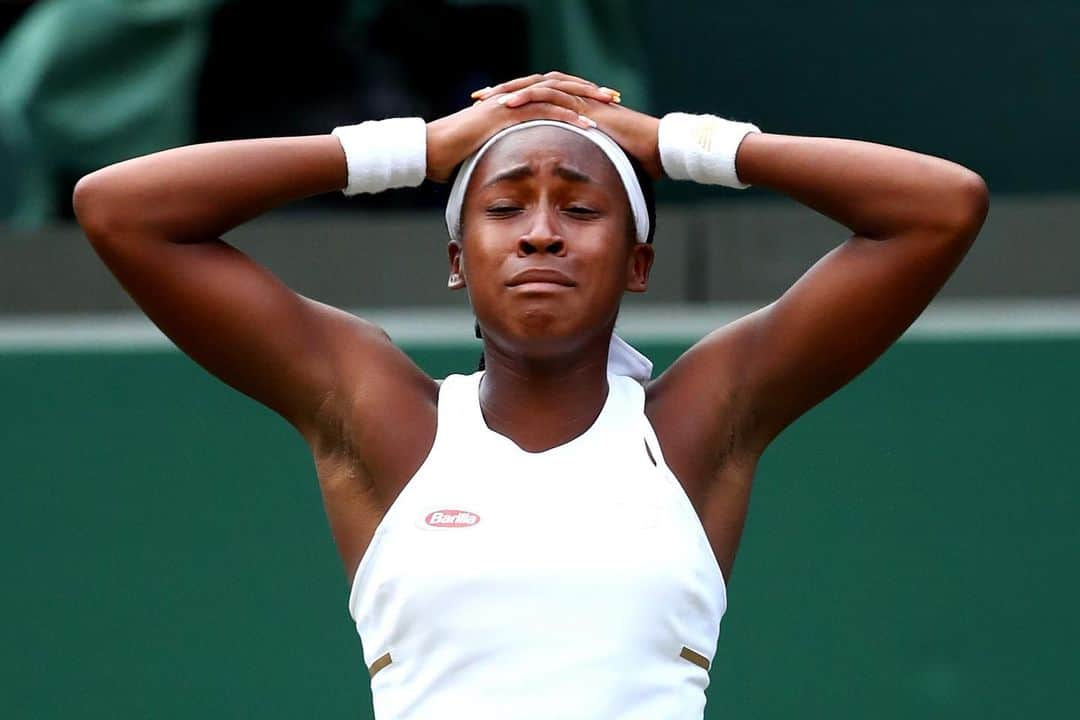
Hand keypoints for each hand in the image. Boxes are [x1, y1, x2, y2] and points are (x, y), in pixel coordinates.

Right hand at [426, 71, 618, 182]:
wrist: (430, 151)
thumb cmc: (454, 157)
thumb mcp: (488, 153)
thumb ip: (507, 153)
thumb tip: (519, 171)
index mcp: (513, 104)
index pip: (552, 94)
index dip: (577, 98)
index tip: (601, 106)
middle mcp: (514, 99)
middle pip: (560, 87)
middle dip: (589, 91)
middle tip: (615, 97)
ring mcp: (509, 104)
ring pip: (556, 94)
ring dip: (585, 100)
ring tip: (608, 107)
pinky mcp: (506, 114)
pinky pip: (542, 111)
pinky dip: (567, 117)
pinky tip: (587, 126)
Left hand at [470, 71, 663, 179]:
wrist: (656, 150)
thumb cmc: (634, 161)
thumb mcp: (598, 164)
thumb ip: (580, 169)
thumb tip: (570, 192)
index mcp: (573, 111)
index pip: (536, 103)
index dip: (511, 108)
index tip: (487, 117)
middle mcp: (575, 100)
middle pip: (531, 89)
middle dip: (502, 94)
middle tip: (477, 100)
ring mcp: (580, 99)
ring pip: (537, 86)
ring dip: (509, 92)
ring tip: (487, 100)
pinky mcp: (585, 103)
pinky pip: (552, 94)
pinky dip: (529, 97)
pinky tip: (509, 104)